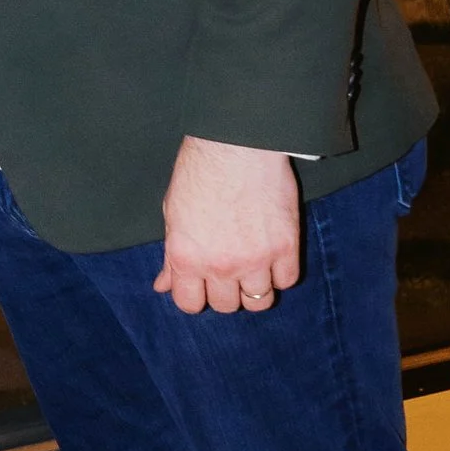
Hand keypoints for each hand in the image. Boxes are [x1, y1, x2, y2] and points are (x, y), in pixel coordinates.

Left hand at [156, 135, 301, 317]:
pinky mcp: (285, 246)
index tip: (202, 283)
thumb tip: (163, 285)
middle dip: (226, 291)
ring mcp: (255, 258)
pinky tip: (274, 254)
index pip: (189, 304)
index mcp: (186, 257)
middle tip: (230, 269)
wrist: (237, 144)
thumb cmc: (200, 172)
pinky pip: (287, 280)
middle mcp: (220, 265)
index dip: (195, 295)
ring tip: (254, 266)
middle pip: (227, 306)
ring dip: (255, 287)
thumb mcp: (173, 214)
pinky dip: (281, 272)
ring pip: (259, 301)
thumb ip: (171, 256)